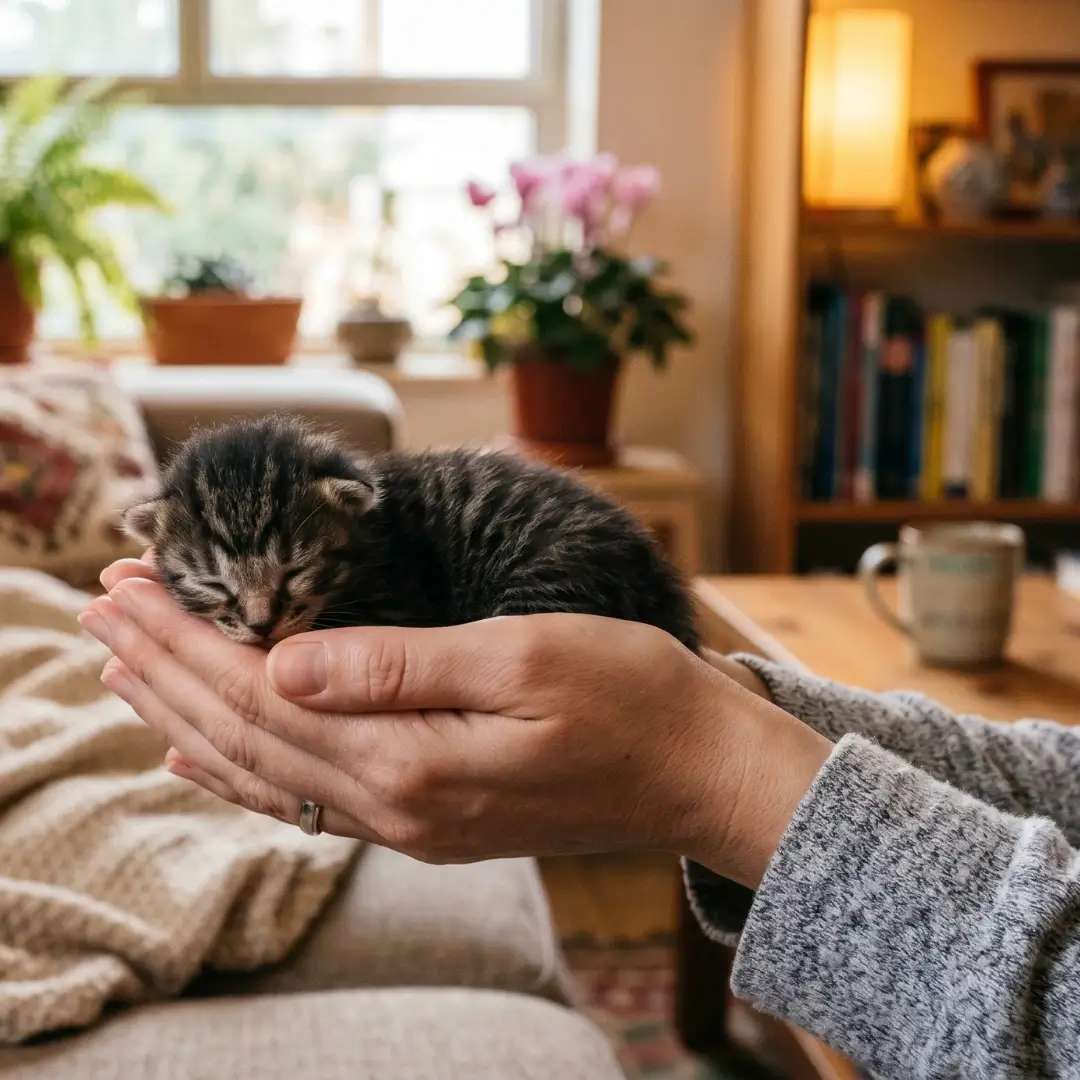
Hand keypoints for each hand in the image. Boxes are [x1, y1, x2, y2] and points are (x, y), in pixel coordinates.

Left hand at [85, 559, 827, 886]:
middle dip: (167, 670)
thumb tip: (283, 661)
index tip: (128, 582)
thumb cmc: (631, 697)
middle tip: (102, 609)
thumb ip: (397, 665)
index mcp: (412, 761)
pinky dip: (243, 770)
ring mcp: (412, 822)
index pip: (262, 694)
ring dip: (190, 717)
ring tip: (129, 671)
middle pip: (247, 735)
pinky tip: (206, 757)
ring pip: (266, 770)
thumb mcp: (522, 657)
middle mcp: (397, 807)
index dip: (188, 638)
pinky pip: (307, 798)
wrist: (699, 769)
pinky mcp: (432, 816)